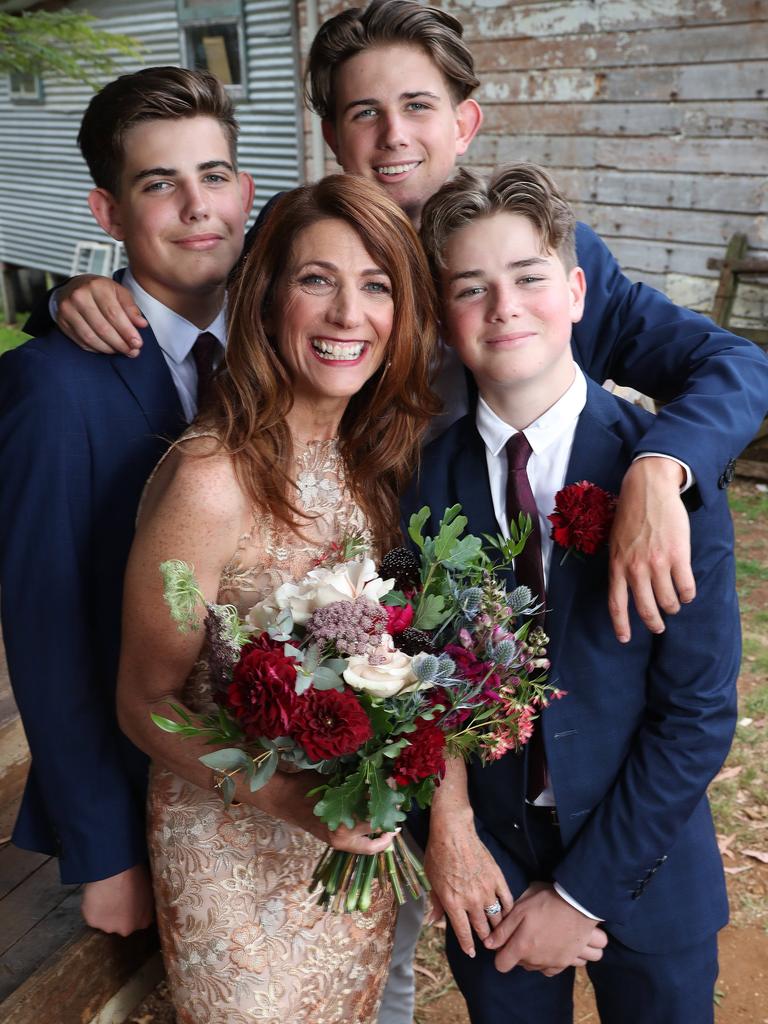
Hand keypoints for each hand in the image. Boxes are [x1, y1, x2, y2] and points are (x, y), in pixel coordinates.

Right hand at [56, 275, 146, 355]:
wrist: (74, 287)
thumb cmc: (100, 291)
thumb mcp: (118, 292)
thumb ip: (131, 308)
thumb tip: (142, 324)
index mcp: (97, 286)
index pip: (114, 314)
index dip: (127, 332)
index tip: (137, 343)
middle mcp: (79, 296)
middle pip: (102, 328)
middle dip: (120, 343)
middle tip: (132, 352)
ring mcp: (68, 309)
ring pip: (90, 337)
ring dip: (109, 349)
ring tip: (121, 351)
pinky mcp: (62, 321)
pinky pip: (81, 341)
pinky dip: (96, 348)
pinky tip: (106, 348)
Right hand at [80, 864, 153, 935]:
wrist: (116, 870)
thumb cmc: (134, 874)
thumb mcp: (148, 889)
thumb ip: (145, 903)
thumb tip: (140, 901)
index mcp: (144, 921)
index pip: (137, 921)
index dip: (130, 911)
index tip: (126, 902)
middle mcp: (127, 929)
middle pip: (120, 924)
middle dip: (117, 914)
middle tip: (115, 897)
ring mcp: (109, 927)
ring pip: (105, 921)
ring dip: (104, 911)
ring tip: (105, 894)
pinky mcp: (94, 922)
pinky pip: (92, 916)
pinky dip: (92, 908)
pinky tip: (96, 895)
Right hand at [266, 771, 396, 854]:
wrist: (284, 798)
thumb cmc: (307, 785)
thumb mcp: (334, 781)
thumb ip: (355, 784)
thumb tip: (379, 776)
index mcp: (342, 819)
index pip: (374, 812)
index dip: (386, 797)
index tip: (392, 784)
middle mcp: (342, 836)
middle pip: (375, 830)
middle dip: (389, 817)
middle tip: (396, 803)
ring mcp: (338, 842)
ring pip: (369, 845)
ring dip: (383, 832)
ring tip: (393, 819)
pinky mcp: (335, 843)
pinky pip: (360, 846)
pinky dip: (372, 839)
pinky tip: (381, 828)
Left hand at [424, 821, 513, 956]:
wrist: (453, 832)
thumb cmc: (438, 854)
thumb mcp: (431, 880)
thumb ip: (435, 903)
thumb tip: (432, 921)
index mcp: (453, 903)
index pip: (463, 932)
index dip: (468, 945)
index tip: (472, 952)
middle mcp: (471, 901)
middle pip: (482, 928)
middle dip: (485, 938)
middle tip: (488, 944)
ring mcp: (486, 890)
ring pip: (496, 917)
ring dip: (498, 927)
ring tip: (499, 933)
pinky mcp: (497, 878)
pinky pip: (507, 900)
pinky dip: (508, 909)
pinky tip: (508, 914)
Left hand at [484, 882, 606, 974]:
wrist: (579, 905)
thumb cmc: (547, 902)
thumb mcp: (520, 909)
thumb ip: (503, 930)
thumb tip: (489, 944)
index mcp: (522, 947)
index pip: (501, 964)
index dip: (500, 953)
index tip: (505, 941)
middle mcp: (536, 960)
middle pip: (519, 964)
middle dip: (517, 951)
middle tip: (524, 932)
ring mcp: (552, 963)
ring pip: (534, 966)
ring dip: (532, 956)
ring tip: (539, 936)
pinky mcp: (566, 962)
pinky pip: (550, 969)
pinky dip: (547, 961)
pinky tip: (549, 946)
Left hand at [608, 457, 695, 641]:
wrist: (648, 489)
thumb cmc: (630, 514)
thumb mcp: (615, 542)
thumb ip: (619, 565)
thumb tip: (625, 589)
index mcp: (616, 565)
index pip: (616, 604)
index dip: (621, 625)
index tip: (625, 639)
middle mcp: (635, 568)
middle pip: (645, 608)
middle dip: (654, 623)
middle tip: (659, 627)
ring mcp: (657, 562)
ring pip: (669, 600)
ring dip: (673, 607)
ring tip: (675, 605)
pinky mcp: (678, 555)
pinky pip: (686, 586)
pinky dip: (688, 594)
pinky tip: (688, 593)